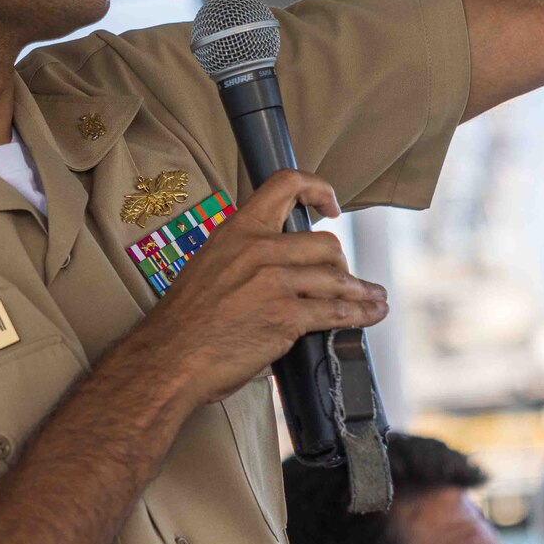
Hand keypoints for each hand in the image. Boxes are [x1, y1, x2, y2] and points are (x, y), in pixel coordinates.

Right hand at [118, 169, 387, 409]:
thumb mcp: (209, 265)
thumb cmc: (184, 321)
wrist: (169, 358)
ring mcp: (274, 283)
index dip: (318, 189)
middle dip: (340, 265)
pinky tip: (371, 313)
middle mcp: (259, 250)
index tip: (330, 206)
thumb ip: (244, 256)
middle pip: (325, 244)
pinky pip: (336, 311)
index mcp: (238, 231)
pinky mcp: (286, 317)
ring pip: (337, 278)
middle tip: (341, 279)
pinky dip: (361, 313)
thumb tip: (276, 262)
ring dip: (361, 291)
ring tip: (374, 297)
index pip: (285, 185)